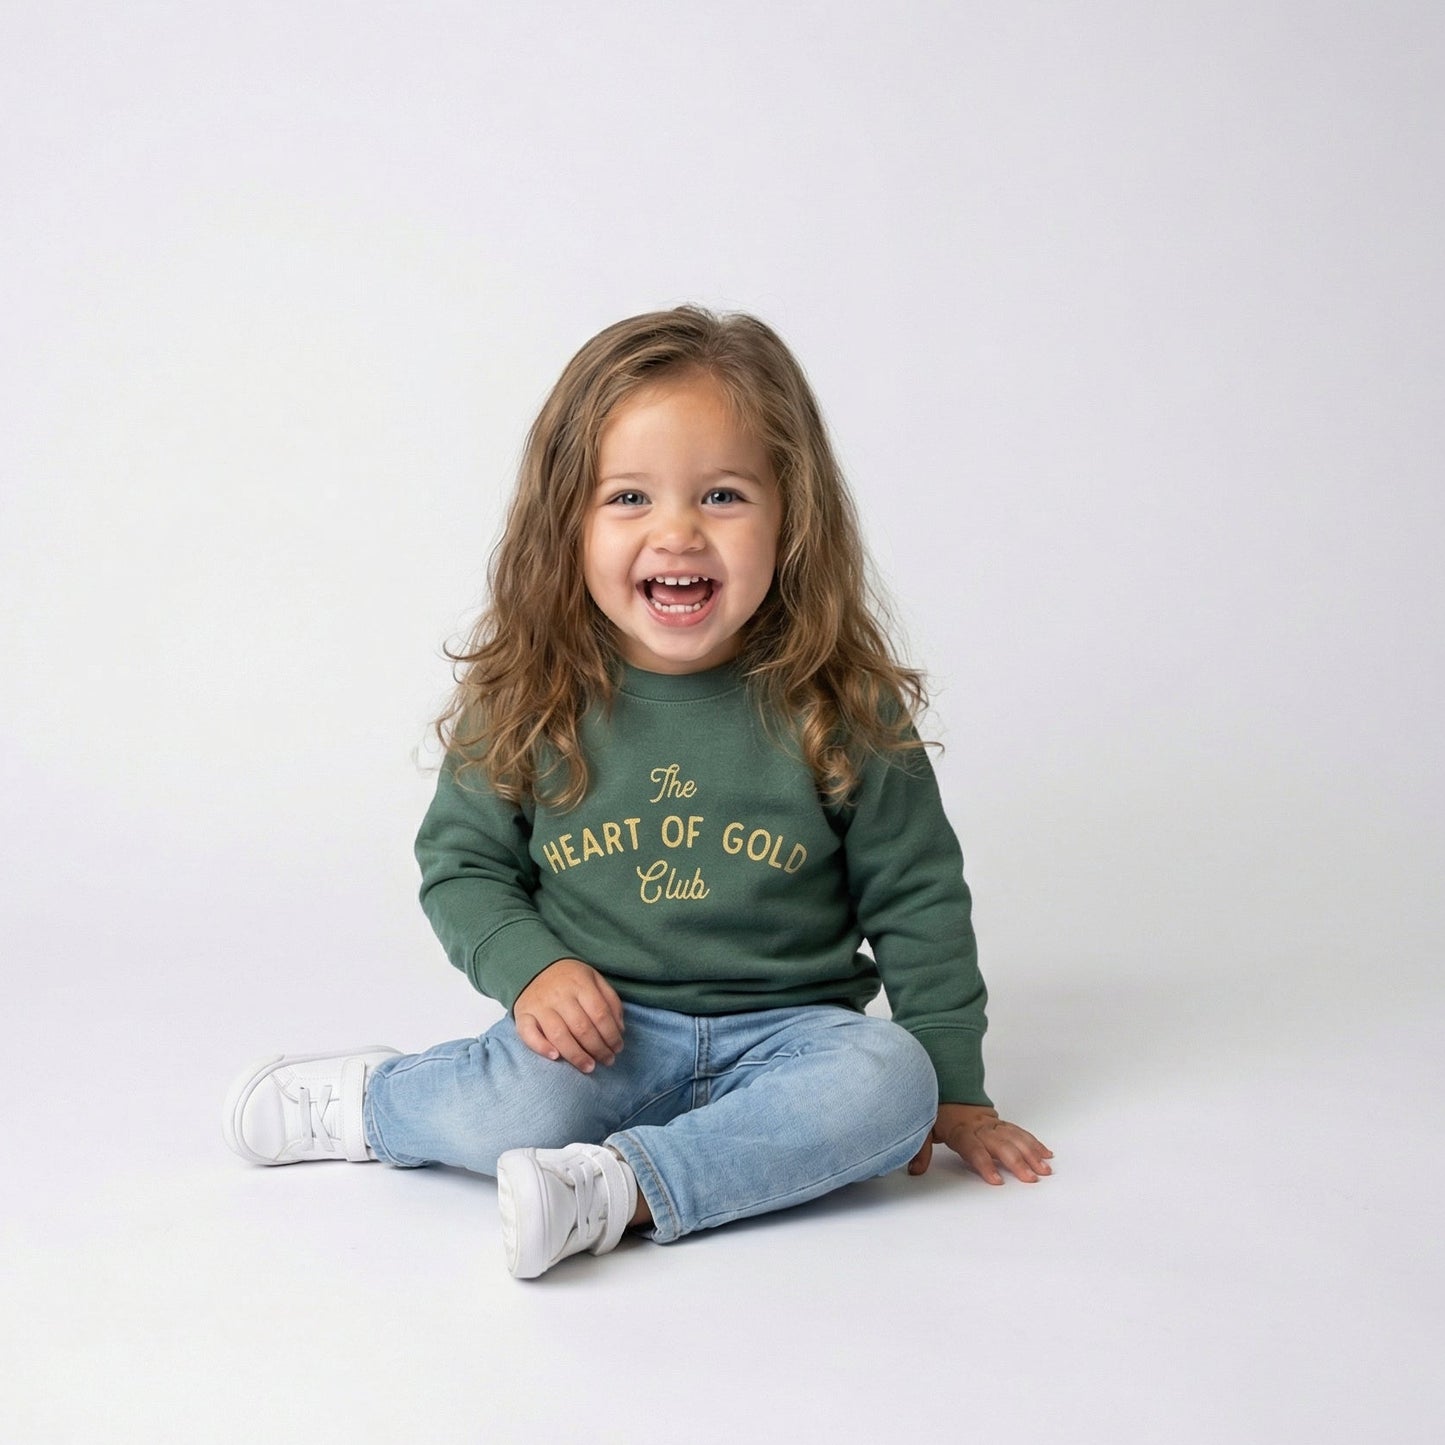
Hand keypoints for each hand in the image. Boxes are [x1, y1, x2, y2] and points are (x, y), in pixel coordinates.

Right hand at [513, 958, 624, 1072]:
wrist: (535, 966)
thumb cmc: (571, 979)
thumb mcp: (595, 979)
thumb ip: (610, 1001)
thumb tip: (619, 1030)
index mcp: (580, 983)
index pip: (600, 1013)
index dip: (611, 1034)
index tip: (618, 1048)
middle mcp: (559, 994)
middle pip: (581, 1027)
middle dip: (598, 1048)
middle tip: (608, 1060)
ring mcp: (539, 1005)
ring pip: (559, 1035)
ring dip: (576, 1055)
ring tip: (589, 1067)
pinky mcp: (522, 1014)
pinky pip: (528, 1033)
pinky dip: (541, 1047)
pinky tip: (555, 1057)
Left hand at [908, 1103, 1052, 1184]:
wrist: (945, 1086)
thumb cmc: (935, 1111)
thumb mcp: (923, 1129)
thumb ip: (921, 1150)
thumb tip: (914, 1170)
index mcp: (960, 1130)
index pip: (974, 1148)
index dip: (985, 1163)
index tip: (997, 1180)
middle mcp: (979, 1127)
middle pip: (1001, 1145)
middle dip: (1017, 1162)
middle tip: (1031, 1178)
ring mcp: (992, 1124)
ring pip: (1014, 1137)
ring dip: (1031, 1153)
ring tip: (1044, 1169)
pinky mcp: (1000, 1122)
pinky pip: (1018, 1131)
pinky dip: (1033, 1142)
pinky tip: (1045, 1153)